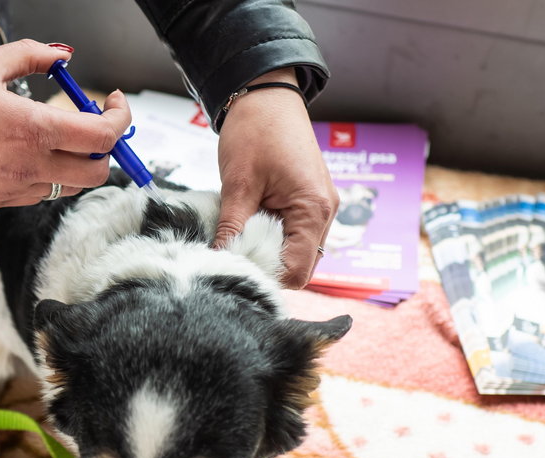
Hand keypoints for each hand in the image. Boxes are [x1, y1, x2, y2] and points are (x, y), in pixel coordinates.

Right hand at [0, 39, 131, 207]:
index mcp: (33, 129)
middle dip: (106, 149)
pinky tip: (29, 155)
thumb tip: (61, 55)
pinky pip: (42, 193)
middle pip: (98, 172)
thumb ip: (30, 56)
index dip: (120, 119)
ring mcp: (17, 189)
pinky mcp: (1, 202)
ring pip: (71, 186)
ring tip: (59, 139)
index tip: (113, 104)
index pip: (103, 136)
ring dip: (77, 163)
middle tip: (92, 126)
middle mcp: (31, 165)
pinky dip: (49, 175)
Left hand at [215, 69, 337, 288]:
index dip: (266, 276)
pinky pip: (294, 234)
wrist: (266, 95)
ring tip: (241, 238)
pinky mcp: (309, 202)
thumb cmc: (255, 131)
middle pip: (300, 267)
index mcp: (313, 210)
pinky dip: (272, 237)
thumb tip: (219, 261)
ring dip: (269, 252)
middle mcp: (325, 213)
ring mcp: (320, 208)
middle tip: (235, 256)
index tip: (237, 269)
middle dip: (267, 267)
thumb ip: (232, 228)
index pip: (297, 271)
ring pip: (296, 252)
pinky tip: (250, 226)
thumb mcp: (237, 184)